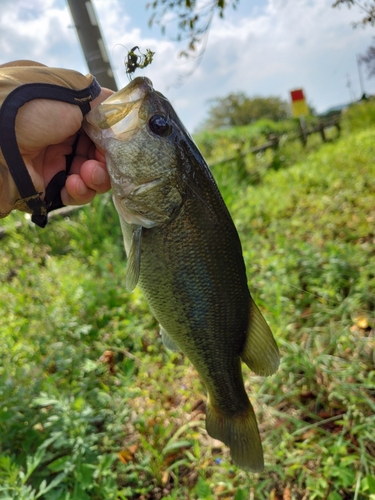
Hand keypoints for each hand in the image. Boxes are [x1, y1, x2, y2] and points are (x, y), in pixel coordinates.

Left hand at [15, 88, 112, 206]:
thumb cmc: (25, 107)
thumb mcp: (69, 90)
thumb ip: (101, 100)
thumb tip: (123, 112)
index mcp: (64, 110)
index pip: (101, 127)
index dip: (114, 137)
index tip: (122, 144)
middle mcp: (59, 135)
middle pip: (100, 154)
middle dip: (108, 161)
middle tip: (106, 163)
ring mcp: (52, 162)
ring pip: (91, 176)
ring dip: (97, 178)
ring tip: (89, 174)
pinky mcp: (46, 186)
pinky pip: (74, 193)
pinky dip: (81, 191)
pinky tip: (75, 184)